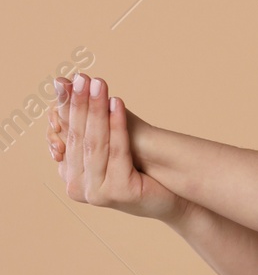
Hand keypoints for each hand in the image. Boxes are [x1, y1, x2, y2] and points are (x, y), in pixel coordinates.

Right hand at [48, 74, 187, 223]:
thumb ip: (92, 121)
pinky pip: (117, 151)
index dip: (68, 107)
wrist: (173, 197)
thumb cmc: (141, 168)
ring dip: (96, 110)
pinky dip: (116, 125)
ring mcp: (95, 192)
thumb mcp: (112, 143)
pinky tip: (117, 103)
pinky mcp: (117, 192)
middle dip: (80, 104)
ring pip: (95, 143)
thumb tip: (67, 83)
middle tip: (82, 78)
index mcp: (70, 175)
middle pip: (78, 137)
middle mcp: (76, 187)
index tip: (70, 80)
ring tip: (99, 85)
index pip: (66, 134)